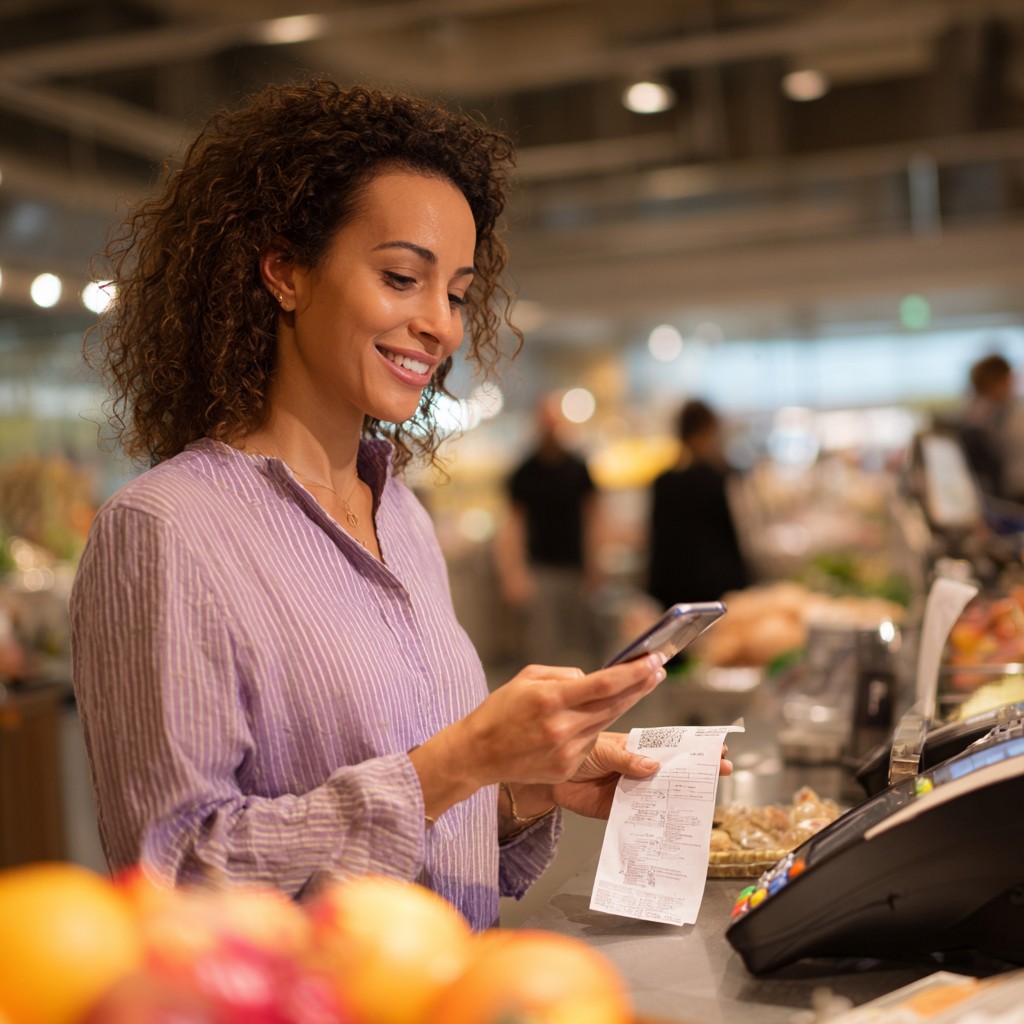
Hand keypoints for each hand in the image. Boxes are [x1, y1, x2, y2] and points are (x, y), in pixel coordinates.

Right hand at [408, 654, 667, 820]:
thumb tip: (591, 680)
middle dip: (640, 686)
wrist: (478, 753)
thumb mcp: (527, 678)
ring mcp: (566, 751)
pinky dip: (592, 729)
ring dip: (623, 705)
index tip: (653, 661)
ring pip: (605, 723)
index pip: (604, 684)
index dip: (633, 673)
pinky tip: (585, 721)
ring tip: (636, 688)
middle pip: (614, 705)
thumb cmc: (500, 710)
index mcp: (552, 699)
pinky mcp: (566, 769)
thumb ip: (563, 675)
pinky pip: (589, 742)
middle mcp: (562, 727)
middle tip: (657, 670)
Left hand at [552, 734, 733, 819]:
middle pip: (673, 771)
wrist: (548, 776)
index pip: (669, 745)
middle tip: (722, 772)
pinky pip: (641, 817)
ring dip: (680, 799)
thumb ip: (625, 759)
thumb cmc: (574, 753)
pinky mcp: (620, 810)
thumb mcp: (601, 749)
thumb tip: (653, 766)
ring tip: (702, 803)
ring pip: (661, 794)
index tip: (718, 748)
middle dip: (697, 772)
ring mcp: (631, 790)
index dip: (693, 747)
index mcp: (636, 747)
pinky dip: (655, 823)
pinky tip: (670, 827)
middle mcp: (638, 768)